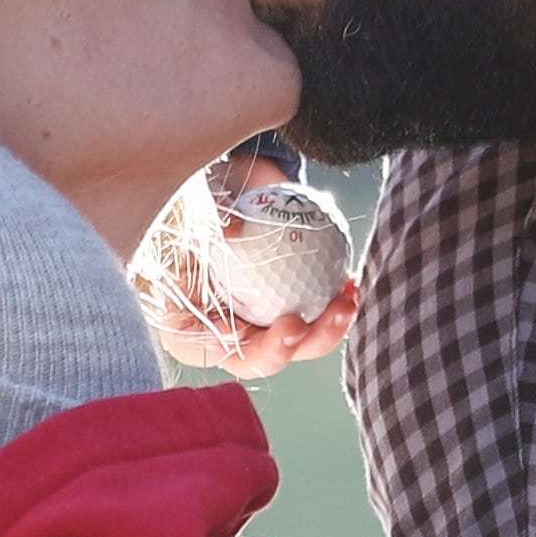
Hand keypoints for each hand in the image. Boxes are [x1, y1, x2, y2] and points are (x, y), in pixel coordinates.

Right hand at [139, 150, 361, 376]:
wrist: (219, 183)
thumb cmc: (190, 196)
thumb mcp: (187, 201)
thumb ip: (204, 218)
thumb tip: (232, 232)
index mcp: (183, 324)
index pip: (220, 352)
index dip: (259, 351)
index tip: (291, 326)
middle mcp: (217, 331)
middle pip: (264, 353)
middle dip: (305, 343)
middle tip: (335, 313)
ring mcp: (250, 320)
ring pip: (293, 337)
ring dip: (328, 327)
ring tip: (349, 298)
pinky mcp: (278, 304)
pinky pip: (308, 308)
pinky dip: (330, 299)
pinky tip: (352, 280)